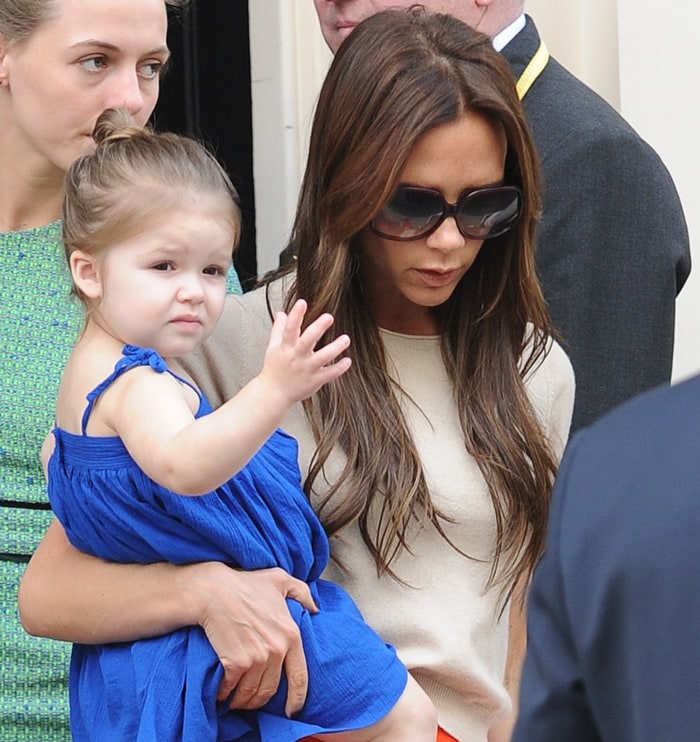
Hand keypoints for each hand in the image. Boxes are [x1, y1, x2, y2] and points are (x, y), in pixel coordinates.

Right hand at [182, 562, 316, 716]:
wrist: (215, 591)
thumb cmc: (246, 584)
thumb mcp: (280, 580)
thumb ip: (301, 592)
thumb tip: (315, 608)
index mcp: (291, 634)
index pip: (300, 676)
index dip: (297, 698)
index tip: (292, 710)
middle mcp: (277, 650)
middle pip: (271, 690)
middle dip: (261, 700)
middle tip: (253, 700)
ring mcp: (256, 658)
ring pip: (251, 693)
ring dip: (243, 701)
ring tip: (237, 699)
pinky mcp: (235, 663)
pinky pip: (231, 689)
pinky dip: (225, 694)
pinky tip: (222, 691)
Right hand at [261, 299, 350, 404]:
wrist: (273, 394)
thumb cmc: (274, 369)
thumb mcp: (273, 347)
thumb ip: (278, 329)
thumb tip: (281, 313)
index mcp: (285, 347)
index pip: (289, 329)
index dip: (295, 315)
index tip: (302, 302)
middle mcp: (296, 357)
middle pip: (306, 341)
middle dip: (317, 329)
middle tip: (329, 317)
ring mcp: (306, 369)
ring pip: (321, 358)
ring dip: (334, 348)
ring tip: (346, 339)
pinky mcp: (314, 381)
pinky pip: (328, 374)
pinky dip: (338, 368)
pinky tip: (347, 361)